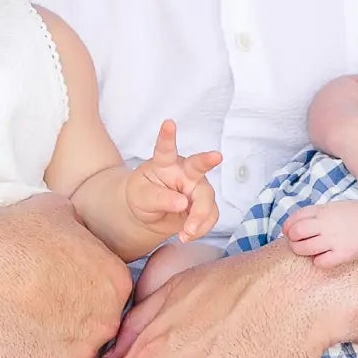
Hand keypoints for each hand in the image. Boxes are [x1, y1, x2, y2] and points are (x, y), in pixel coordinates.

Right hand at [0, 193, 131, 357]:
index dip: (84, 291)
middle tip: (41, 305)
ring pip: (75, 352)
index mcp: (116, 282)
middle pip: (98, 325)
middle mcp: (108, 320)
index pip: (111, 294)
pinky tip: (12, 335)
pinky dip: (31, 357)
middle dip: (75, 318)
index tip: (60, 287)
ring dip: (56, 341)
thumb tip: (76, 231)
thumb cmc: (15, 235)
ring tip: (24, 320)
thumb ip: (79, 230)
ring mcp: (82, 350)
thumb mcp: (59, 211)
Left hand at [126, 121, 221, 241]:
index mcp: (164, 163)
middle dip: (207, 160)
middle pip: (198, 166)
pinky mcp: (204, 203)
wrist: (149, 213)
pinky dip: (201, 228)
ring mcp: (197, 187)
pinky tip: (187, 234)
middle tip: (216, 156)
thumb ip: (158, 198)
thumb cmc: (142, 197)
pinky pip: (210, 216)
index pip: (165, 148)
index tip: (168, 123)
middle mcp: (184, 171)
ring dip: (199, 218)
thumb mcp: (141, 197)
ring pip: (206, 199)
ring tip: (186, 232)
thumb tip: (183, 203)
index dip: (167, 136)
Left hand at [286, 197, 357, 268]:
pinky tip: (324, 257)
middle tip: (298, 243)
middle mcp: (325, 224)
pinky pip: (321, 262)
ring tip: (310, 251)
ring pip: (304, 249)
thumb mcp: (331, 207)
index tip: (290, 233)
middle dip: (293, 240)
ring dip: (302, 251)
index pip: (294, 219)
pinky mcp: (343, 253)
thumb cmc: (353, 215)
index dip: (287, 228)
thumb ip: (313, 215)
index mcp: (321, 211)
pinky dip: (319, 261)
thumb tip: (292, 227)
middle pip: (295, 234)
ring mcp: (333, 239)